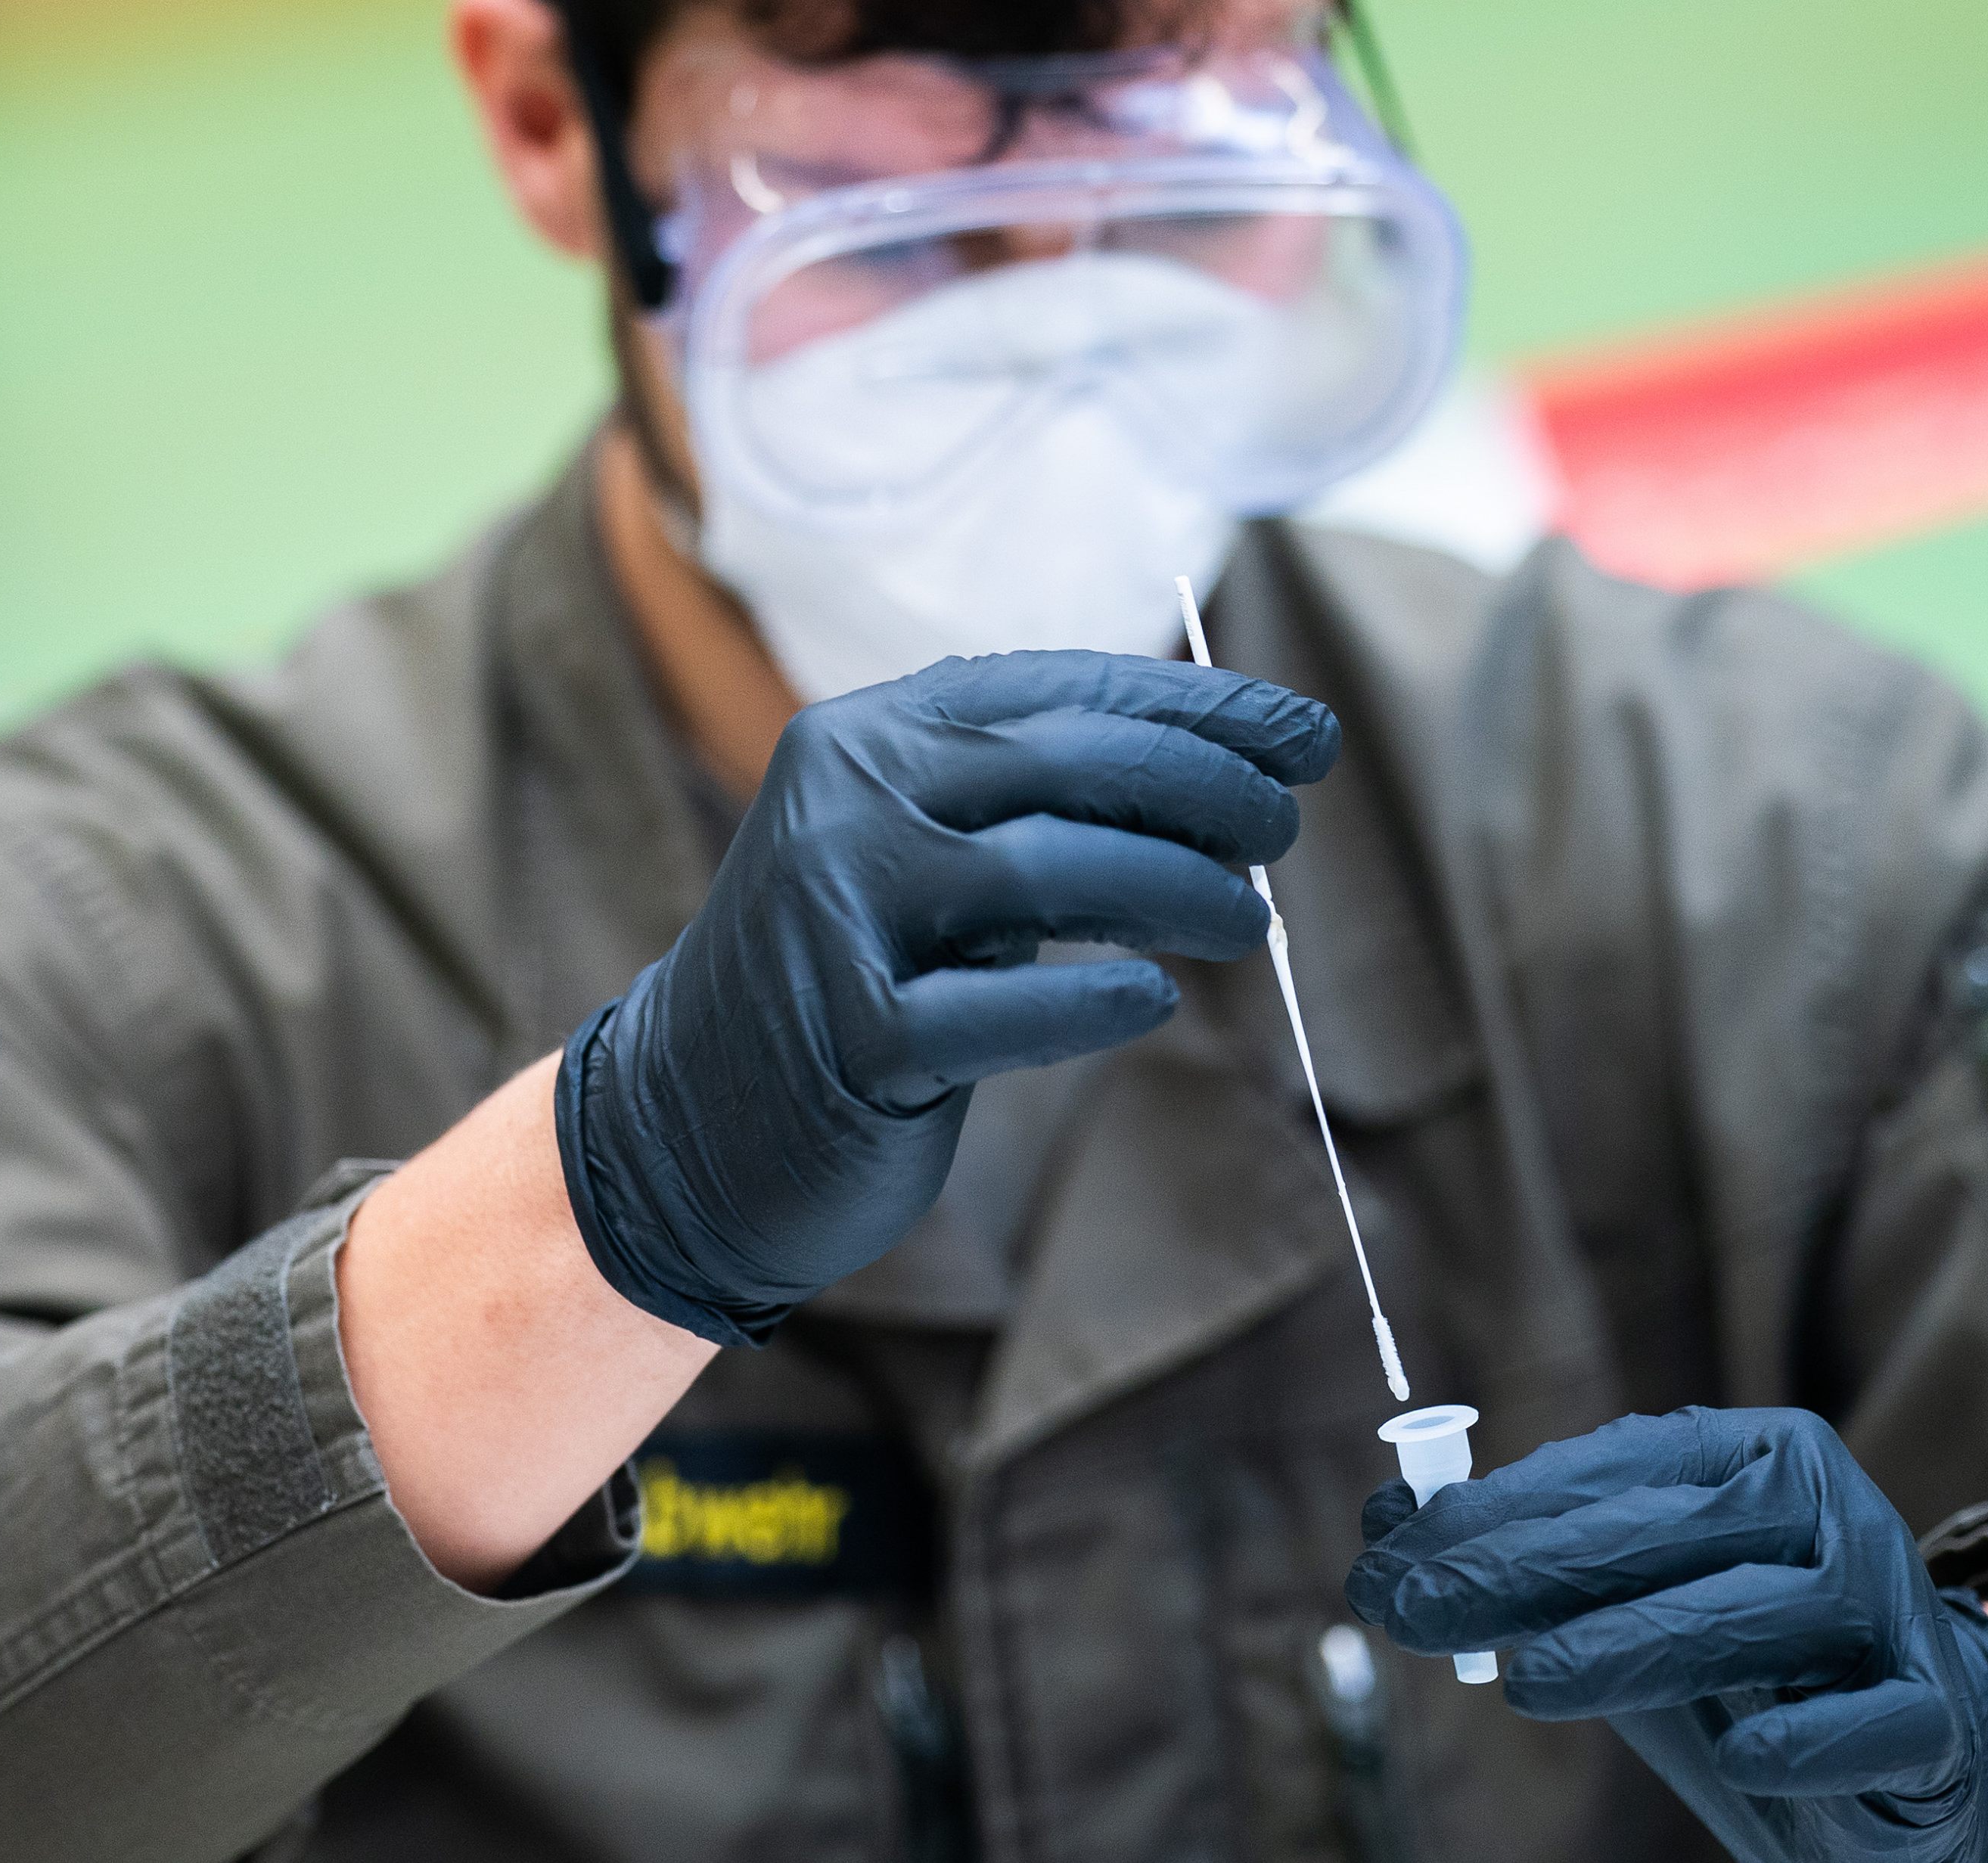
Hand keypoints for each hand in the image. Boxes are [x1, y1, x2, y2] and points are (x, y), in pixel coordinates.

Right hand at [554, 649, 1339, 1345]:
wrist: (683, 1123)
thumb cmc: (847, 978)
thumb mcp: (924, 859)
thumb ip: (1031, 804)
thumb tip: (1226, 769)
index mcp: (870, 736)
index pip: (1059, 691)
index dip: (1198, 709)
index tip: (1303, 736)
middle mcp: (845, 802)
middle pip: (1066, 765)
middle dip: (1206, 787)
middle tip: (1283, 829)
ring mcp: (839, 917)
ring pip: (1047, 870)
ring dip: (1177, 888)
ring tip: (1248, 921)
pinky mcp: (851, 1038)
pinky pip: (999, 1008)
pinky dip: (1092, 997)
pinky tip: (1156, 997)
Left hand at [1347, 1408, 1987, 1862]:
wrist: (1921, 1751)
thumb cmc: (1748, 1660)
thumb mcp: (1627, 1600)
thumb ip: (1527, 1559)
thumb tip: (1385, 1521)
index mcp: (1749, 1454)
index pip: (1610, 1471)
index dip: (1491, 1512)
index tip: (1386, 1558)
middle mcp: (1823, 1506)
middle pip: (1666, 1531)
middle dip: (1524, 1571)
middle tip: (1412, 1614)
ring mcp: (1887, 1606)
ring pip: (1753, 1612)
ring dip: (1635, 1644)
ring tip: (1527, 1684)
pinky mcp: (1935, 1714)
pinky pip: (1869, 1721)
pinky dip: (1804, 1737)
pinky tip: (1744, 1755)